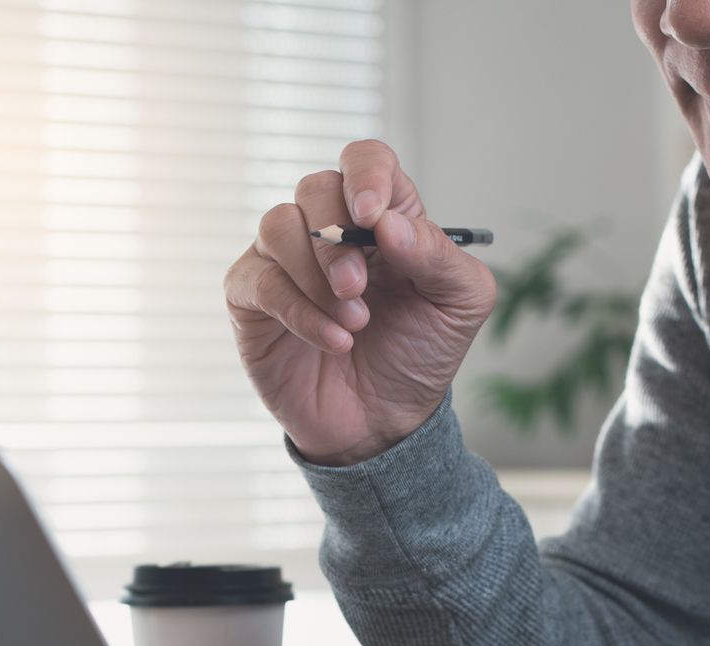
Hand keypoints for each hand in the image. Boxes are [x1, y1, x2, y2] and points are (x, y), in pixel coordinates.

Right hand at [222, 139, 497, 466]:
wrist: (383, 422)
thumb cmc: (418, 354)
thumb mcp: (457, 305)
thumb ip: (439, 256)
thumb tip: (390, 225)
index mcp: (381, 216)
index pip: (365, 160)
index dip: (366, 176)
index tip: (373, 217)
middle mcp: (328, 227)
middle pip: (315, 187)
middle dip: (338, 239)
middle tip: (358, 289)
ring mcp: (284, 260)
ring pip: (278, 226)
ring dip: (317, 278)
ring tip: (354, 325)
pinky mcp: (252, 299)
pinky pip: (259, 281)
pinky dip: (298, 312)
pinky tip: (333, 341)